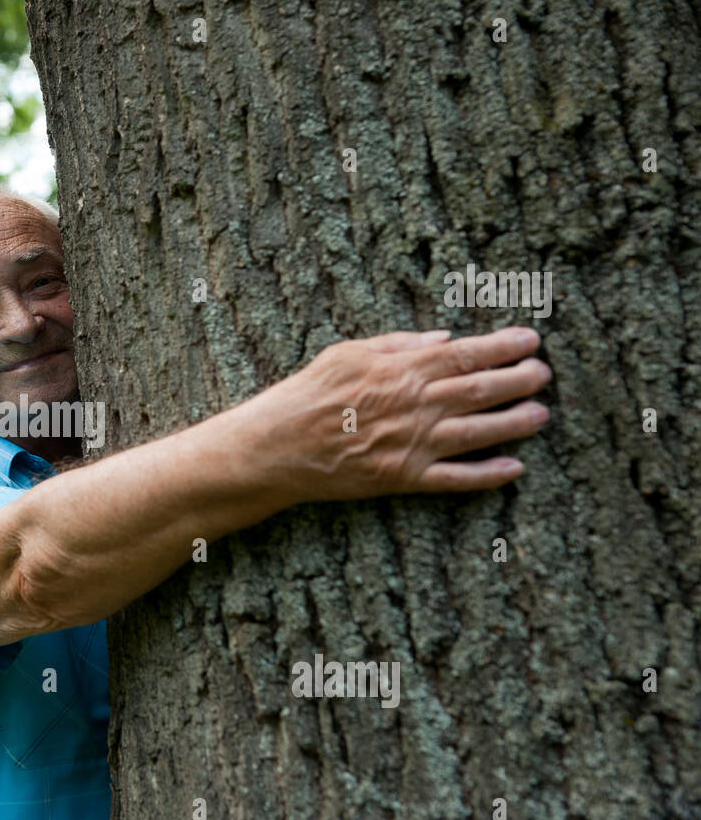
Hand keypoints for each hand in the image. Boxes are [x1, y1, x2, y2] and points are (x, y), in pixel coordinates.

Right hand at [256, 326, 551, 502]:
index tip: (531, 342)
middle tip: (543, 375)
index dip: (504, 347)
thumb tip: (444, 339)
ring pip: (478, 432)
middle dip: (519, 381)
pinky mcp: (403, 479)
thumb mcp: (346, 352)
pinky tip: (513, 468)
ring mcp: (411, 445)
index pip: (465, 354)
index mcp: (400, 370)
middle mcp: (413, 406)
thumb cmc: (306, 394)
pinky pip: (455, 479)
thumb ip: (397, 343)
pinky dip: (487, 475)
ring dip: (515, 423)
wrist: (276, 447)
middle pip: (480, 390)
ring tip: (541, 415)